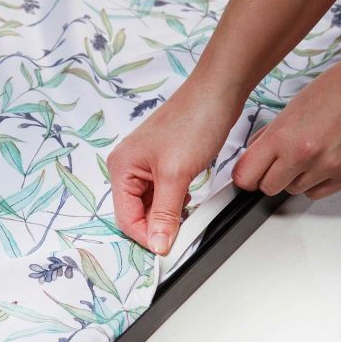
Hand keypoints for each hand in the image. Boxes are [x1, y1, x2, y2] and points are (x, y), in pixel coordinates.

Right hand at [107, 73, 243, 253]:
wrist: (219, 92)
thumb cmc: (193, 121)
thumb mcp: (176, 175)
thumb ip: (165, 214)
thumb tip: (158, 244)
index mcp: (122, 168)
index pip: (126, 218)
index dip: (146, 236)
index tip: (167, 249)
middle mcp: (129, 168)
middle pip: (137, 214)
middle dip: (158, 226)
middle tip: (180, 234)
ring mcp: (146, 167)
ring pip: (152, 207)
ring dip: (169, 216)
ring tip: (188, 213)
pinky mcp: (164, 165)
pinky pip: (164, 195)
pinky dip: (176, 204)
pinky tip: (189, 199)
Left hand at [232, 49, 340, 199]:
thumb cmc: (335, 90)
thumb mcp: (290, 109)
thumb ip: (268, 137)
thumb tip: (251, 157)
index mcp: (284, 135)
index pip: (246, 175)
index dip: (245, 175)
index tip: (247, 173)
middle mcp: (304, 155)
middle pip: (268, 188)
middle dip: (269, 177)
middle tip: (278, 161)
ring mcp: (326, 167)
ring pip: (293, 191)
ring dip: (294, 178)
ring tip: (307, 153)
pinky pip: (316, 193)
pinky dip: (314, 182)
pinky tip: (321, 161)